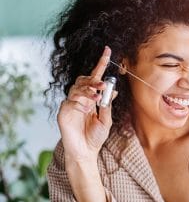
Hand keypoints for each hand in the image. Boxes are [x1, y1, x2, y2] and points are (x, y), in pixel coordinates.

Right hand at [57, 46, 115, 162]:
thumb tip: (112, 90)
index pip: (96, 77)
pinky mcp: (63, 112)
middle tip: (103, 85)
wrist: (86, 152)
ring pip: (76, 88)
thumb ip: (107, 105)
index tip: (107, 50)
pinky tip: (86, 109)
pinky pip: (70, 101)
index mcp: (92, 98)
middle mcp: (81, 98)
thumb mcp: (106, 119)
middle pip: (84, 79)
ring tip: (97, 98)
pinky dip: (79, 103)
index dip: (101, 63)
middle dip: (93, 80)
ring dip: (88, 91)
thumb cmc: (95, 136)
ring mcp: (71, 104)